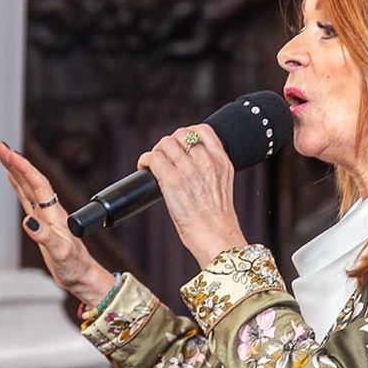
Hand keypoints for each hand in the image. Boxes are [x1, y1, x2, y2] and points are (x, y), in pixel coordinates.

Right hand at [0, 142, 114, 307]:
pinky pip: (27, 199)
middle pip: (32, 180)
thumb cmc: (75, 266)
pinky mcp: (41, 224)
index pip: (38, 184)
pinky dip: (19, 187)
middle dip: (16, 162)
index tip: (10, 153)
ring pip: (28, 187)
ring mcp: (45, 216)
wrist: (81, 276)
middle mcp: (50, 211)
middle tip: (1, 146)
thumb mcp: (60, 252)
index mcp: (54, 214)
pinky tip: (13, 179)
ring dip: (16, 170)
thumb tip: (28, 221)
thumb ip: (45, 236)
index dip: (24, 167)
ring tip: (4, 155)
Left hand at [138, 125, 247, 269]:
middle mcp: (206, 161)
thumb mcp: (223, 184)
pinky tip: (144, 167)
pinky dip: (145, 161)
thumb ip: (211, 168)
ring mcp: (189, 170)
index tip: (181, 145)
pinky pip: (153, 159)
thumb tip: (189, 162)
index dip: (188, 133)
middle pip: (181, 135)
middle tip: (164, 157)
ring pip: (165, 144)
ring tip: (154, 163)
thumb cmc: (217, 218)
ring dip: (157, 151)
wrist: (216, 236)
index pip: (203, 131)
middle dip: (170, 143)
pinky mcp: (172, 181)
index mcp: (221, 161)